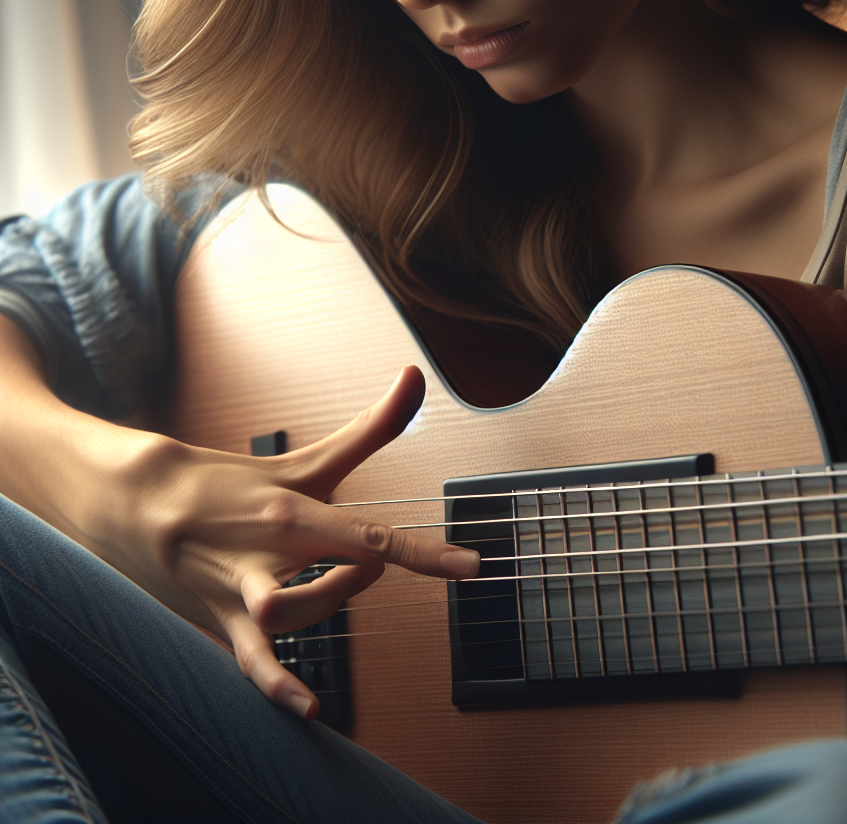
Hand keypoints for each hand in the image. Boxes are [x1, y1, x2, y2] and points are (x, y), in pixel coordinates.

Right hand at [83, 365, 478, 719]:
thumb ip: (369, 428)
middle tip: (371, 562)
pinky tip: (308, 706)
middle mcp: (268, 553)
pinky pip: (251, 662)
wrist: (140, 502)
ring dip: (328, 605)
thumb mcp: (303, 460)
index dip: (426, 553)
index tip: (471, 566)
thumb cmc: (230, 481)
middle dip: (365, 575)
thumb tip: (415, 376)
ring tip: (339, 587)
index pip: (372, 535)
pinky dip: (278, 686)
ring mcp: (241, 591)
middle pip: (333, 577)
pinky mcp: (223, 621)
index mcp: (292, 511)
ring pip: (289, 616)